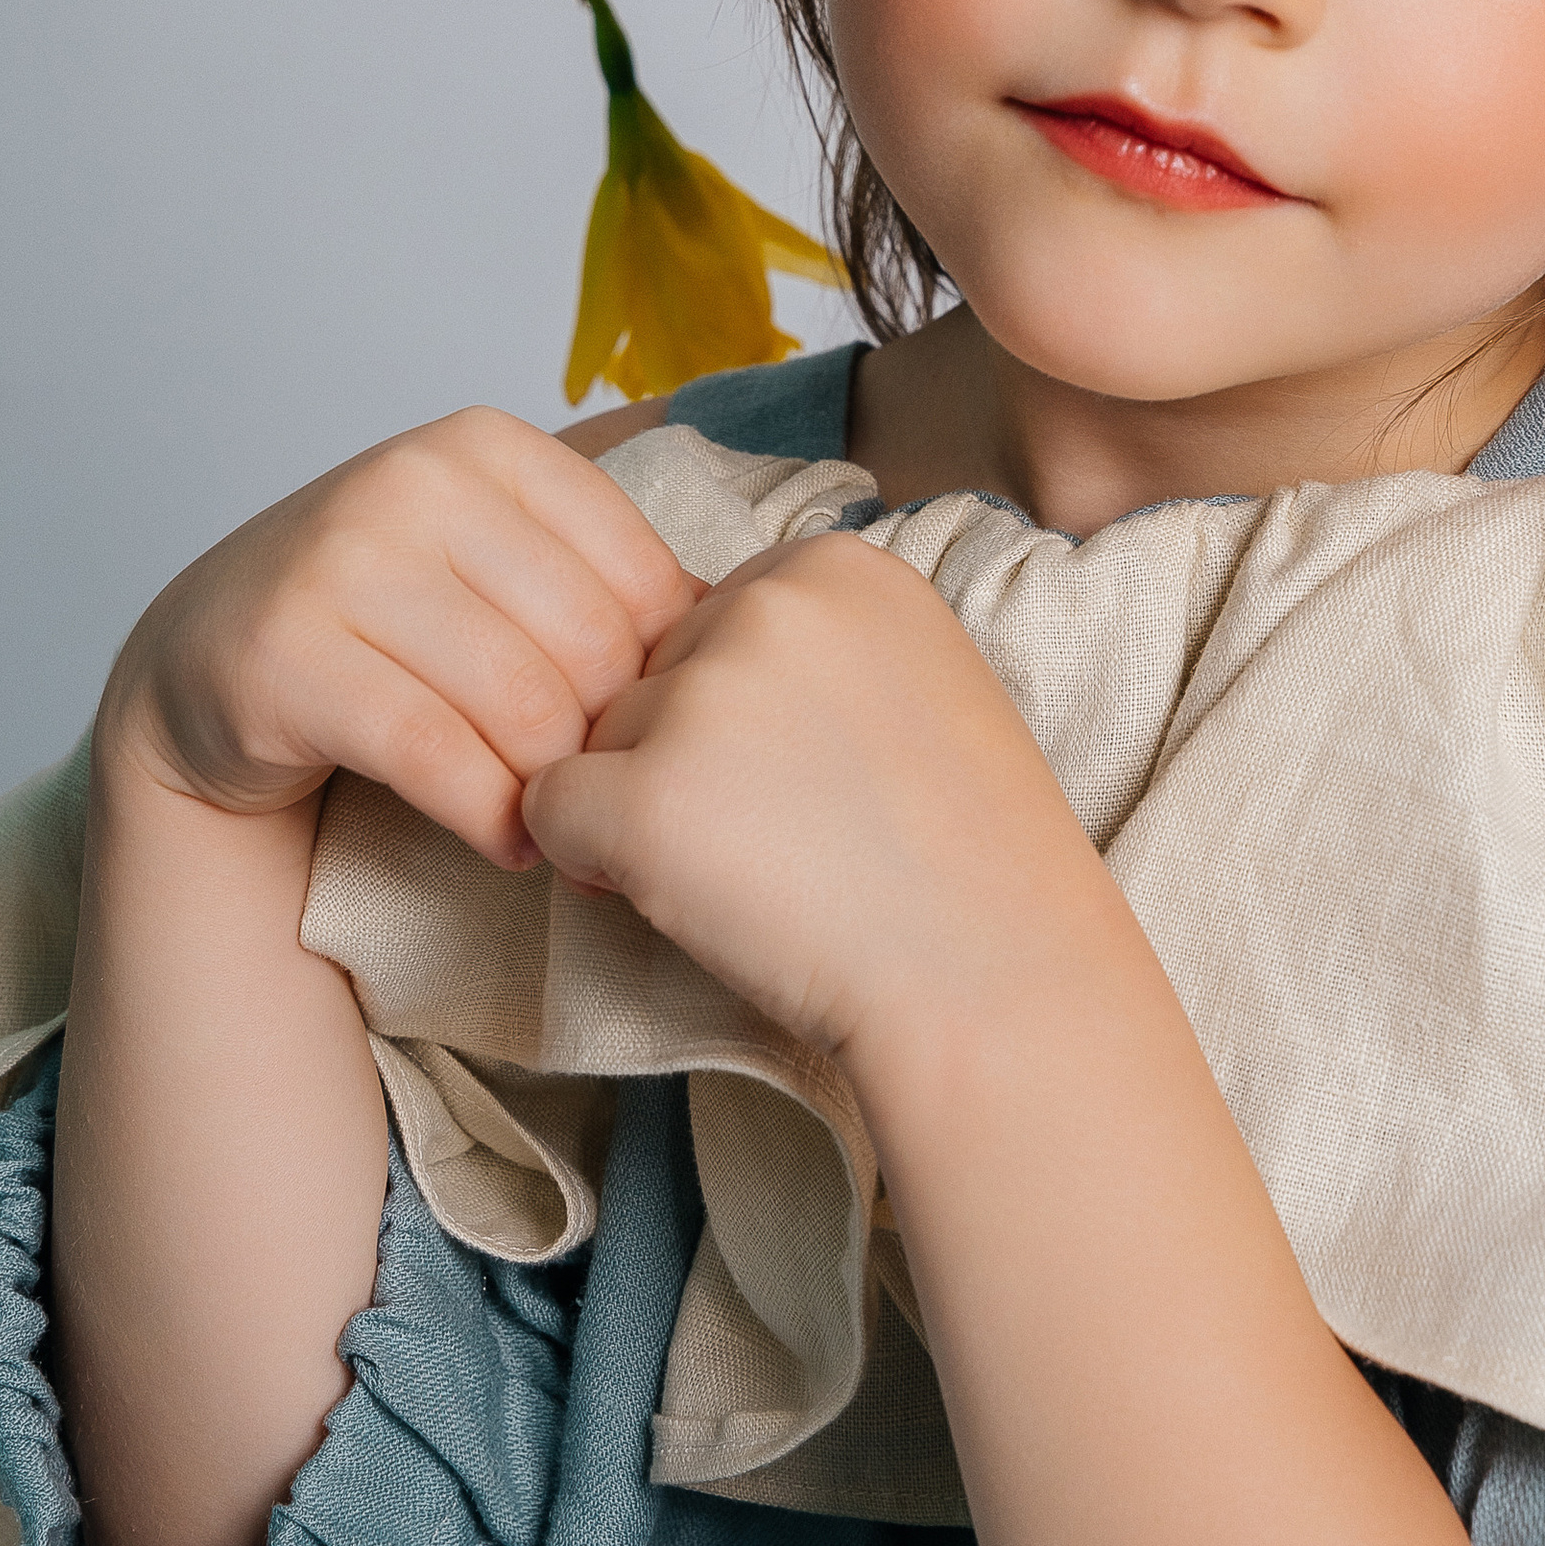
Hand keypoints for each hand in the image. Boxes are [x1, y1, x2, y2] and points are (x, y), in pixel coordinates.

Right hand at [99, 407, 699, 866]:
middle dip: (609, 745)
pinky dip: (488, 817)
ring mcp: (339, 558)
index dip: (663, 676)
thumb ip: (597, 583)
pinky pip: (433, 756)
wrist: (208, 666)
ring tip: (559, 826)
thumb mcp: (494, 569)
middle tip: (607, 802)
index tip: (650, 736)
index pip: (640, 575)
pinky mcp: (286, 653)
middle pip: (588, 646)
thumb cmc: (383, 623)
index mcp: (484, 446)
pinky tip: (502, 840)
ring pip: (519, 705)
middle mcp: (410, 480)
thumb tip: (736, 629)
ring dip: (554, 794)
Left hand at [521, 526, 1101, 1056]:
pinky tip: (687, 900)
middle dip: (680, 754)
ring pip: (597, 740)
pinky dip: (590, 865)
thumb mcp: (914, 684)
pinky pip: (549, 811)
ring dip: (641, 809)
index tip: (810, 775)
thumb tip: (670, 670)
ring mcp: (701, 697)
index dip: (736, 711)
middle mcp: (763, 605)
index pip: (710, 619)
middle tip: (780, 837)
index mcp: (835, 564)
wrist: (994, 981)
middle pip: (647, 671)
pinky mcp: (644, 796)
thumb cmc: (965, 857)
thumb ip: (801, 652)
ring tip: (753, 873)